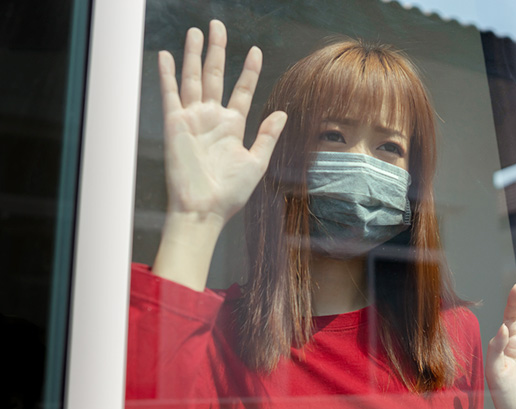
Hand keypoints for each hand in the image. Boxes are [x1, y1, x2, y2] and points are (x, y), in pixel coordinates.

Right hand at [158, 20, 286, 222]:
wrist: (204, 209)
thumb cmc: (230, 193)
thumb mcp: (256, 162)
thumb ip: (268, 136)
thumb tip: (282, 113)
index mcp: (233, 126)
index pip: (243, 90)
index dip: (250, 71)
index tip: (256, 51)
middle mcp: (212, 118)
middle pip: (216, 75)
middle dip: (217, 50)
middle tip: (217, 26)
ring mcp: (193, 119)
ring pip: (194, 78)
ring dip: (194, 54)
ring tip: (196, 31)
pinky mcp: (175, 124)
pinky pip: (170, 94)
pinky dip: (167, 74)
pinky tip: (165, 55)